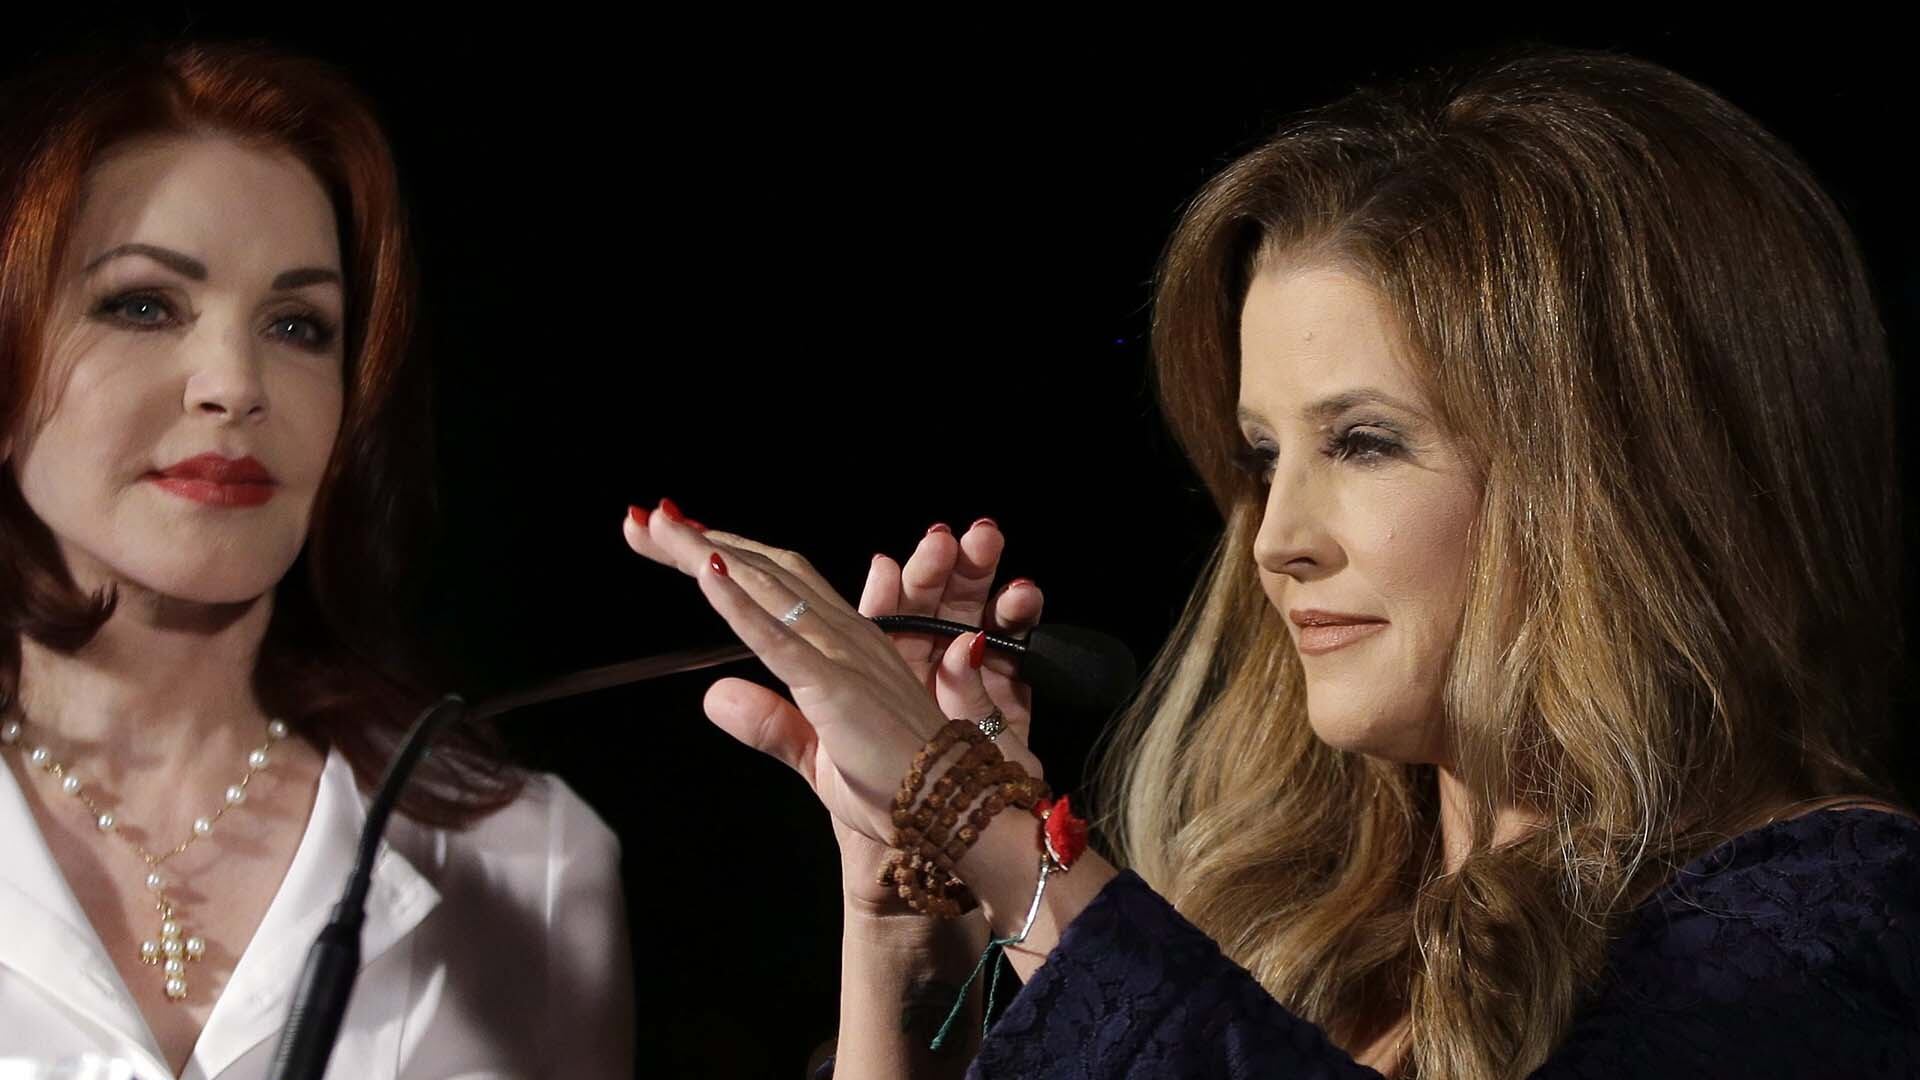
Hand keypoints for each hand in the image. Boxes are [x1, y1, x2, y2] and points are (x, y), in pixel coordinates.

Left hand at [621, 504, 1048, 909]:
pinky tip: (707, 573)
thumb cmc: (900, 788)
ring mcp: (842, 655)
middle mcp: (845, 635)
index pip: (772, 583)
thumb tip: (713, 696)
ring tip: (658, 525)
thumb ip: (769, 723)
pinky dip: (742, 603)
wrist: (956, 815)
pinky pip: (781, 637)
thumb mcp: (816, 755)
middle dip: (698, 541)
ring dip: (708, 552)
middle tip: (642, 518)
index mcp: (842, 644)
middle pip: (763, 568)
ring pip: (768, 585)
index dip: (721, 556)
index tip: (668, 539)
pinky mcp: (837, 686)